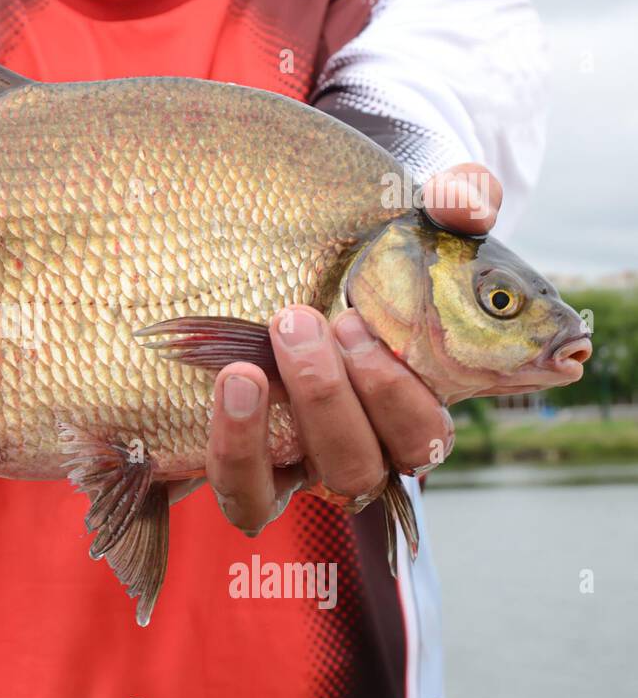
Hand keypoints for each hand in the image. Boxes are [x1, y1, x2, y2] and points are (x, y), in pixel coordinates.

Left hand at [198, 163, 496, 533]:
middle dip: (358, 389)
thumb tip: (465, 202)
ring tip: (275, 342)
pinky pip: (247, 494)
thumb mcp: (408, 226)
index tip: (370, 322)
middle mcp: (368, 451)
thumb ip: (455, 203)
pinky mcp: (248, 480)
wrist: (278, 279)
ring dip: (312, 408)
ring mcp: (308, 470)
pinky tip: (232, 380)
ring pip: (330, 478)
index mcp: (414, 409)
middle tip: (322, 319)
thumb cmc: (361, 263)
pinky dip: (237, 446)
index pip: (431, 434)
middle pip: (383, 457)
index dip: (411, 393)